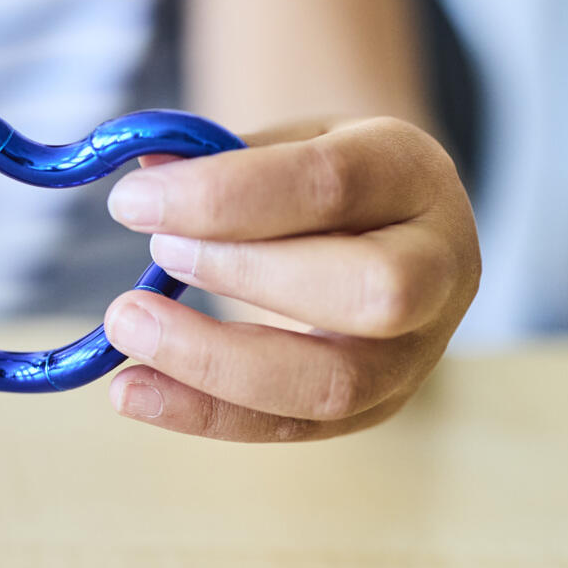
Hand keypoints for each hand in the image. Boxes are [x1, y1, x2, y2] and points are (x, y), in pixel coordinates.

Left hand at [100, 117, 478, 441]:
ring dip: (214, 359)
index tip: (132, 201)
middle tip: (158, 252)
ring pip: (335, 382)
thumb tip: (144, 176)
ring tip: (127, 324)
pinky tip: (132, 390)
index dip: (224, 195)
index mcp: (411, 172)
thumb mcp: (281, 141)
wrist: (376, 226)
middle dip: (246, 275)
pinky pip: (292, 426)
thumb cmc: (315, 178)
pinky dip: (203, 413)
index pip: (332, 183)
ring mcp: (417, 350)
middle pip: (372, 290)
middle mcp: (439, 265)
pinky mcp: (377, 406)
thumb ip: (215, 156)